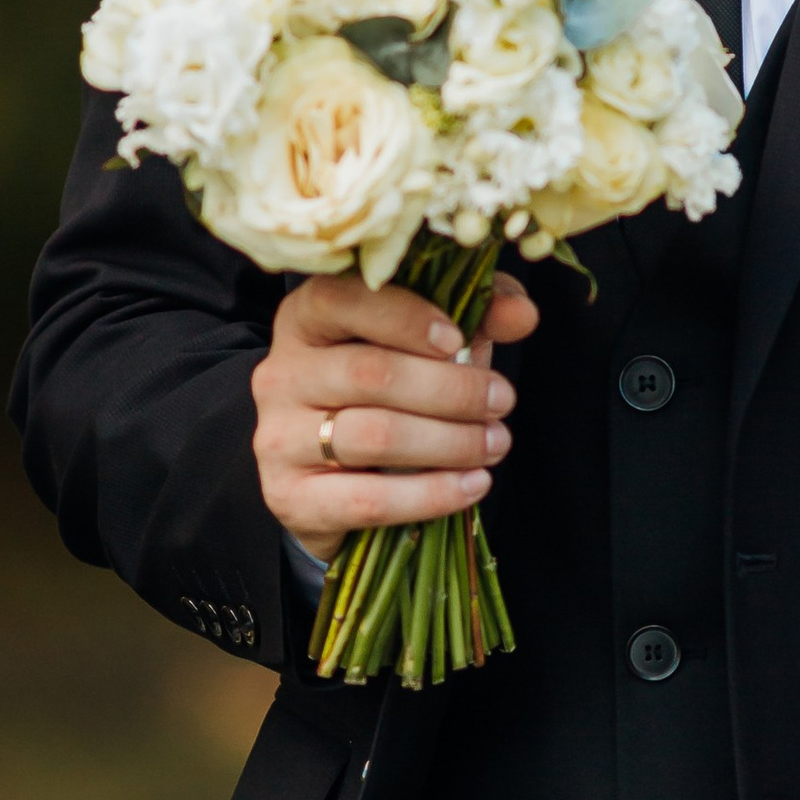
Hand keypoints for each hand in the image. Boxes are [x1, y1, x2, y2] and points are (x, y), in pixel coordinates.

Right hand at [252, 268, 540, 557]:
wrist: (330, 480)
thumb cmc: (385, 394)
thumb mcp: (427, 345)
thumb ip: (474, 317)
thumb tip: (521, 312)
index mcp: (306, 320)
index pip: (342, 300)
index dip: (404, 317)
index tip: (457, 340)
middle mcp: (282, 373)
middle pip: (371, 373)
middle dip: (452, 389)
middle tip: (503, 401)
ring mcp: (278, 438)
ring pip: (375, 436)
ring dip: (451, 442)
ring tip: (496, 444)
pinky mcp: (290, 497)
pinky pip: (370, 499)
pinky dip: (432, 494)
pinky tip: (472, 486)